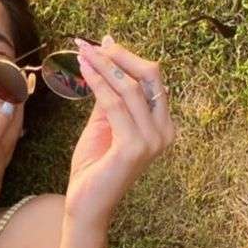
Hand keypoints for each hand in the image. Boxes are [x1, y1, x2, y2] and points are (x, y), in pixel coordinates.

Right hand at [0, 82, 30, 220]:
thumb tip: (10, 103)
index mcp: (2, 144)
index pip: (15, 112)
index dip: (18, 93)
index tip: (21, 74)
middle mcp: (5, 153)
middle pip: (16, 121)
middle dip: (18, 101)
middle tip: (19, 81)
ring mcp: (0, 164)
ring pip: (11, 133)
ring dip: (12, 115)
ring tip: (12, 100)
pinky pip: (3, 143)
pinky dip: (5, 130)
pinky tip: (1, 132)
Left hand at [64, 36, 173, 228]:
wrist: (86, 204)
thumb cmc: (95, 165)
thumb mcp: (105, 122)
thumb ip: (111, 93)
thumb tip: (108, 55)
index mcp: (163, 125)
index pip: (152, 80)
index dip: (128, 57)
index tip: (102, 43)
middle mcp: (165, 132)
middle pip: (149, 76)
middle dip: (119, 56)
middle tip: (91, 44)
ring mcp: (153, 141)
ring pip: (129, 87)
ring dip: (103, 66)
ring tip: (82, 53)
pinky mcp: (134, 148)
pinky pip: (114, 105)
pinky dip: (98, 84)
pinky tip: (84, 71)